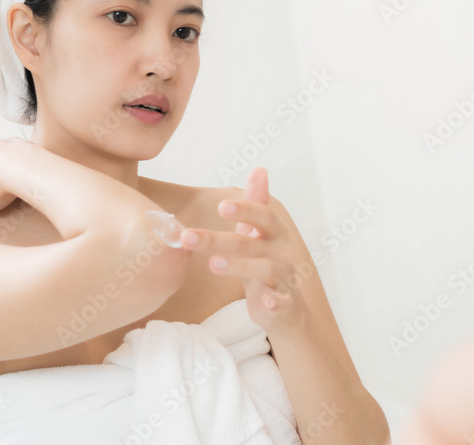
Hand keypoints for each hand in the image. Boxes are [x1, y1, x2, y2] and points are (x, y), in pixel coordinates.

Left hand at [178, 166, 307, 332]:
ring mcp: (284, 278)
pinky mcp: (282, 304)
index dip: (244, 210)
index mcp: (275, 233)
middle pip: (251, 243)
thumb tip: (259, 169)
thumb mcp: (259, 232)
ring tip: (212, 265)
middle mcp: (282, 252)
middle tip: (188, 237)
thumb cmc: (265, 262)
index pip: (263, 216)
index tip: (221, 207)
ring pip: (264, 270)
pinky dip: (274, 301)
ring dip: (239, 266)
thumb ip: (257, 202)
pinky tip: (264, 302)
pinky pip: (280, 302)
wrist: (285, 305)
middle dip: (218, 239)